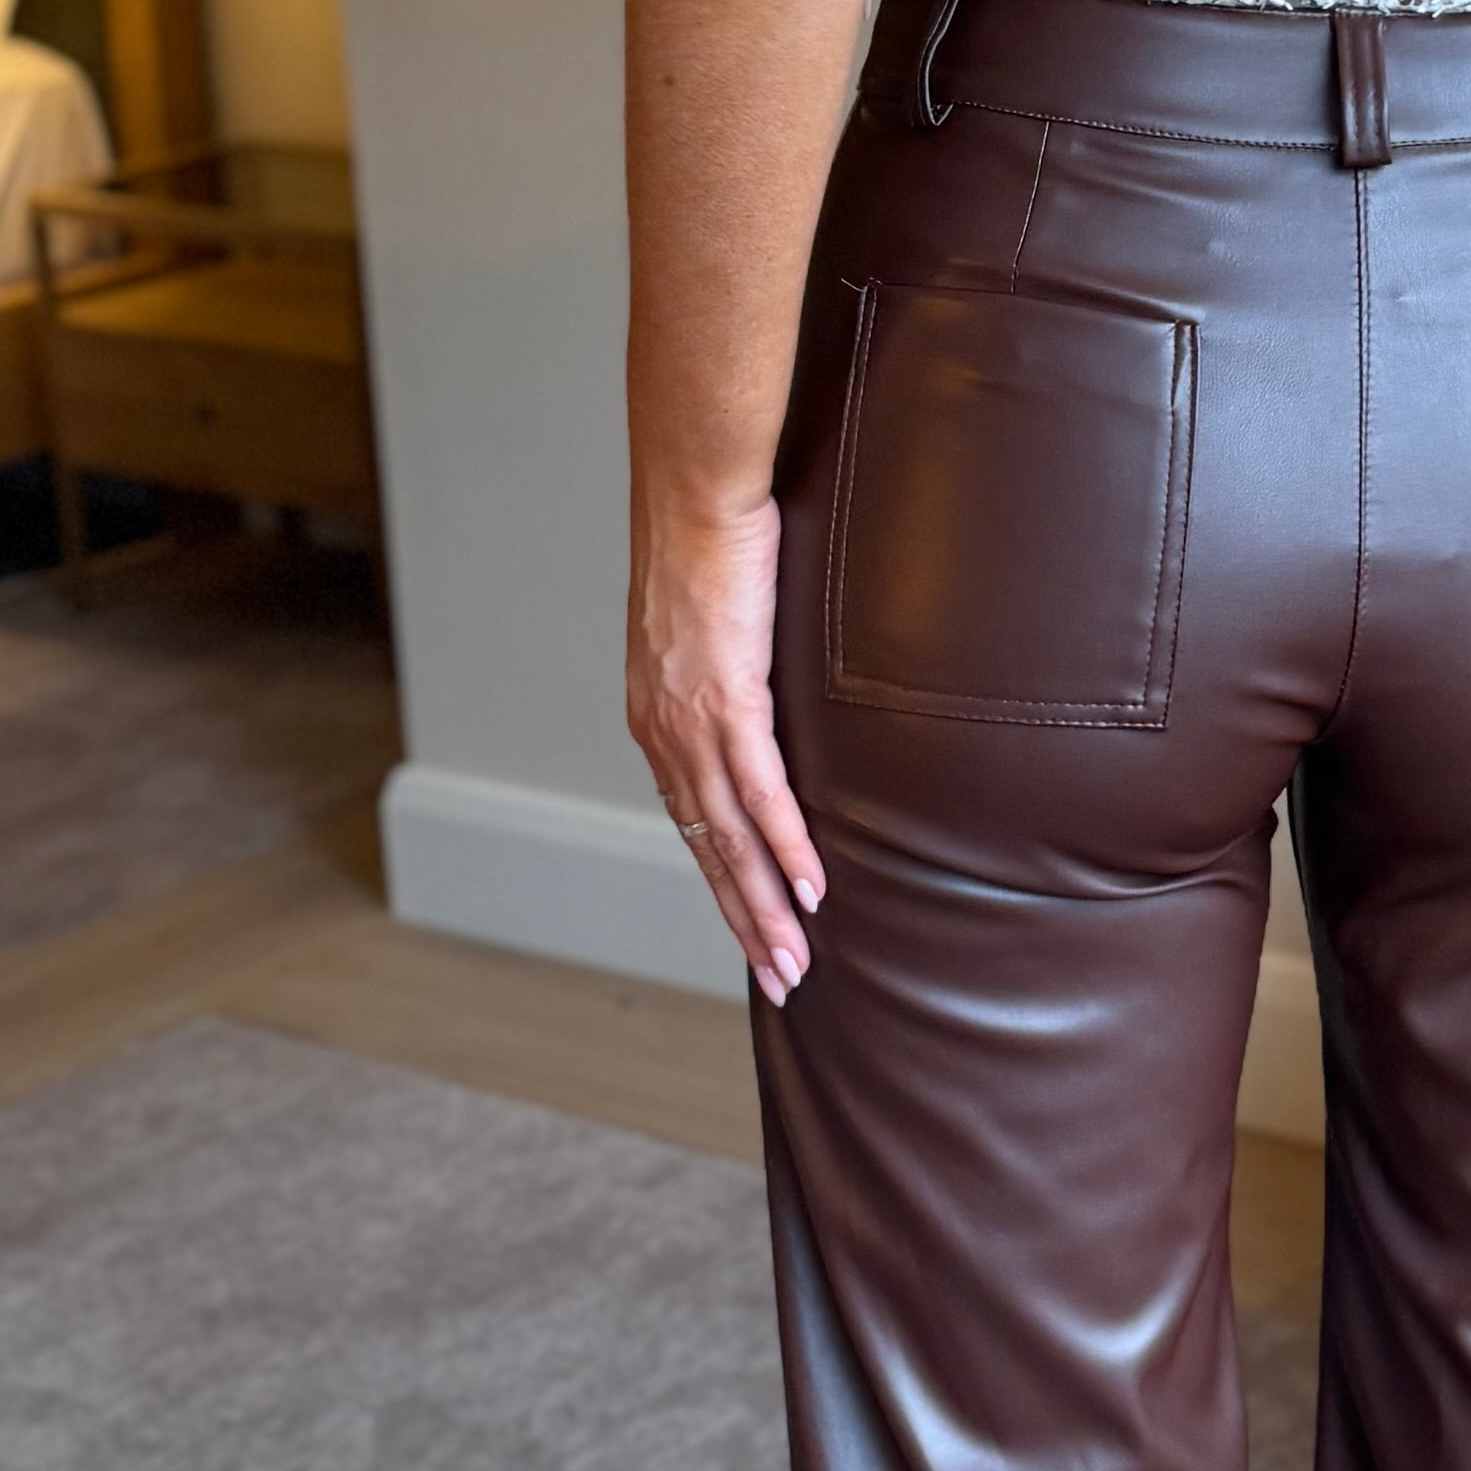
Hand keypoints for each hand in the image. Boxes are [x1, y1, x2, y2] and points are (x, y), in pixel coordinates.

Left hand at [626, 494, 824, 1005]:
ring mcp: (692, 721)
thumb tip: (768, 689)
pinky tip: (811, 888)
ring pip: (730, 838)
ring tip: (795, 959)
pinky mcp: (728, 698)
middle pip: (707, 850)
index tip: (756, 934)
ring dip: (766, 906)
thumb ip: (735, 671)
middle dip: (745, 922)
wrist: (696, 489)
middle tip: (781, 980)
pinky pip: (760, 791)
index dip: (726, 884)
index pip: (694, 824)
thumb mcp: (716, 624)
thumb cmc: (710, 540)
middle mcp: (664, 733)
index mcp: (659, 721)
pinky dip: (787, 845)